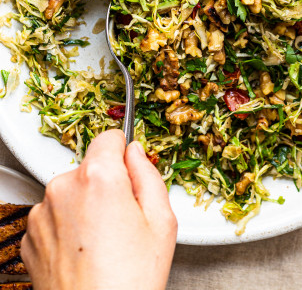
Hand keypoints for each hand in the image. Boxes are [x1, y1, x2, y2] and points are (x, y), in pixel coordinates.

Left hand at [21, 130, 176, 289]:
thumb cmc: (129, 281)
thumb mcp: (162, 222)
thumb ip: (148, 174)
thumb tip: (135, 153)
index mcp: (99, 177)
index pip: (109, 136)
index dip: (124, 153)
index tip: (129, 169)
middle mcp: (63, 187)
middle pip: (90, 166)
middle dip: (106, 183)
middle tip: (122, 220)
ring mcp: (42, 212)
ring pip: (71, 191)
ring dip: (84, 205)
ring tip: (102, 242)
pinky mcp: (30, 235)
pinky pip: (54, 215)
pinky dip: (67, 227)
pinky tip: (83, 252)